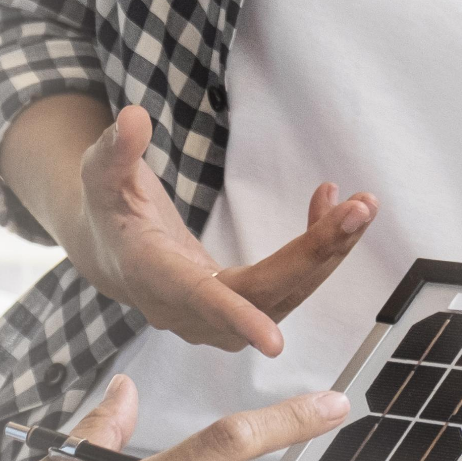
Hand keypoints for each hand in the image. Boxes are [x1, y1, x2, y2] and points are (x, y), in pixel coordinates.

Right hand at [70, 105, 378, 356]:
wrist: (117, 254)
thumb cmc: (109, 211)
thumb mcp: (99, 174)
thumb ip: (114, 151)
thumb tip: (132, 118)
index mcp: (154, 278)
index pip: (198, 301)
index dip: (235, 317)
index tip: (273, 342)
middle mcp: (191, 310)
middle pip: (264, 294)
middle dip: (315, 254)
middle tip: (360, 209)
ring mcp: (220, 317)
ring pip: (287, 293)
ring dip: (329, 251)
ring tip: (361, 204)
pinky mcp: (244, 306)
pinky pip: (291, 283)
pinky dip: (318, 247)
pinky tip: (331, 203)